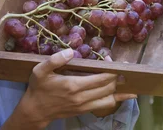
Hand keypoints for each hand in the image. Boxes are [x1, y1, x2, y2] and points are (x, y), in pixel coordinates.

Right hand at [19, 49, 136, 126]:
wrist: (35, 110)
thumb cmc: (38, 88)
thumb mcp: (40, 70)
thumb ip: (55, 60)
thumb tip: (71, 51)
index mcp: (73, 85)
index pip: (101, 79)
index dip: (111, 70)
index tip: (114, 60)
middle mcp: (81, 97)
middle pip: (108, 88)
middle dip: (117, 77)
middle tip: (122, 67)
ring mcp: (84, 106)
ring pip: (110, 100)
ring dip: (119, 90)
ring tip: (127, 81)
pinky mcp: (84, 111)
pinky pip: (104, 106)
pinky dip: (114, 100)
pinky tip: (122, 95)